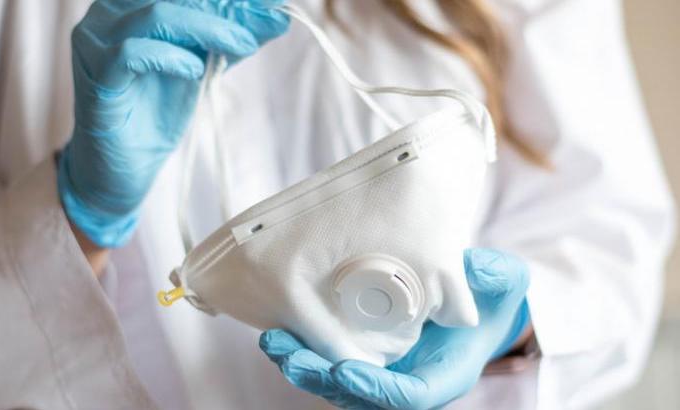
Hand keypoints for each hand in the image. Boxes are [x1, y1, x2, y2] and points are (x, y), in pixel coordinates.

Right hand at [58, 0, 287, 246]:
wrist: (125, 164)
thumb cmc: (156, 110)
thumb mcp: (201, 65)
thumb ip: (229, 40)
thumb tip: (276, 17)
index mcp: (130, 3)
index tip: (270, 7)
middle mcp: (108, 12)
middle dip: (224, 8)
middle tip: (264, 23)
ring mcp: (95, 42)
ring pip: (156, 14)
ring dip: (207, 29)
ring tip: (240, 45)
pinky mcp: (96, 76)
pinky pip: (131, 53)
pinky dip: (171, 57)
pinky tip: (196, 70)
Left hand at [259, 248, 529, 408]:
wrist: (476, 300)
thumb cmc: (492, 296)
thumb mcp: (504, 279)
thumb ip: (495, 276)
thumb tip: (475, 269)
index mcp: (444, 374)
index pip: (410, 397)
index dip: (377, 390)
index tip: (346, 371)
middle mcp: (410, 379)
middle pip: (362, 396)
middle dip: (323, 379)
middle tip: (289, 355)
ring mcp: (387, 369)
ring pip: (339, 383)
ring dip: (304, 366)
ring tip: (274, 341)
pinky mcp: (369, 353)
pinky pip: (333, 361)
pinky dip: (307, 350)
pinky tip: (282, 329)